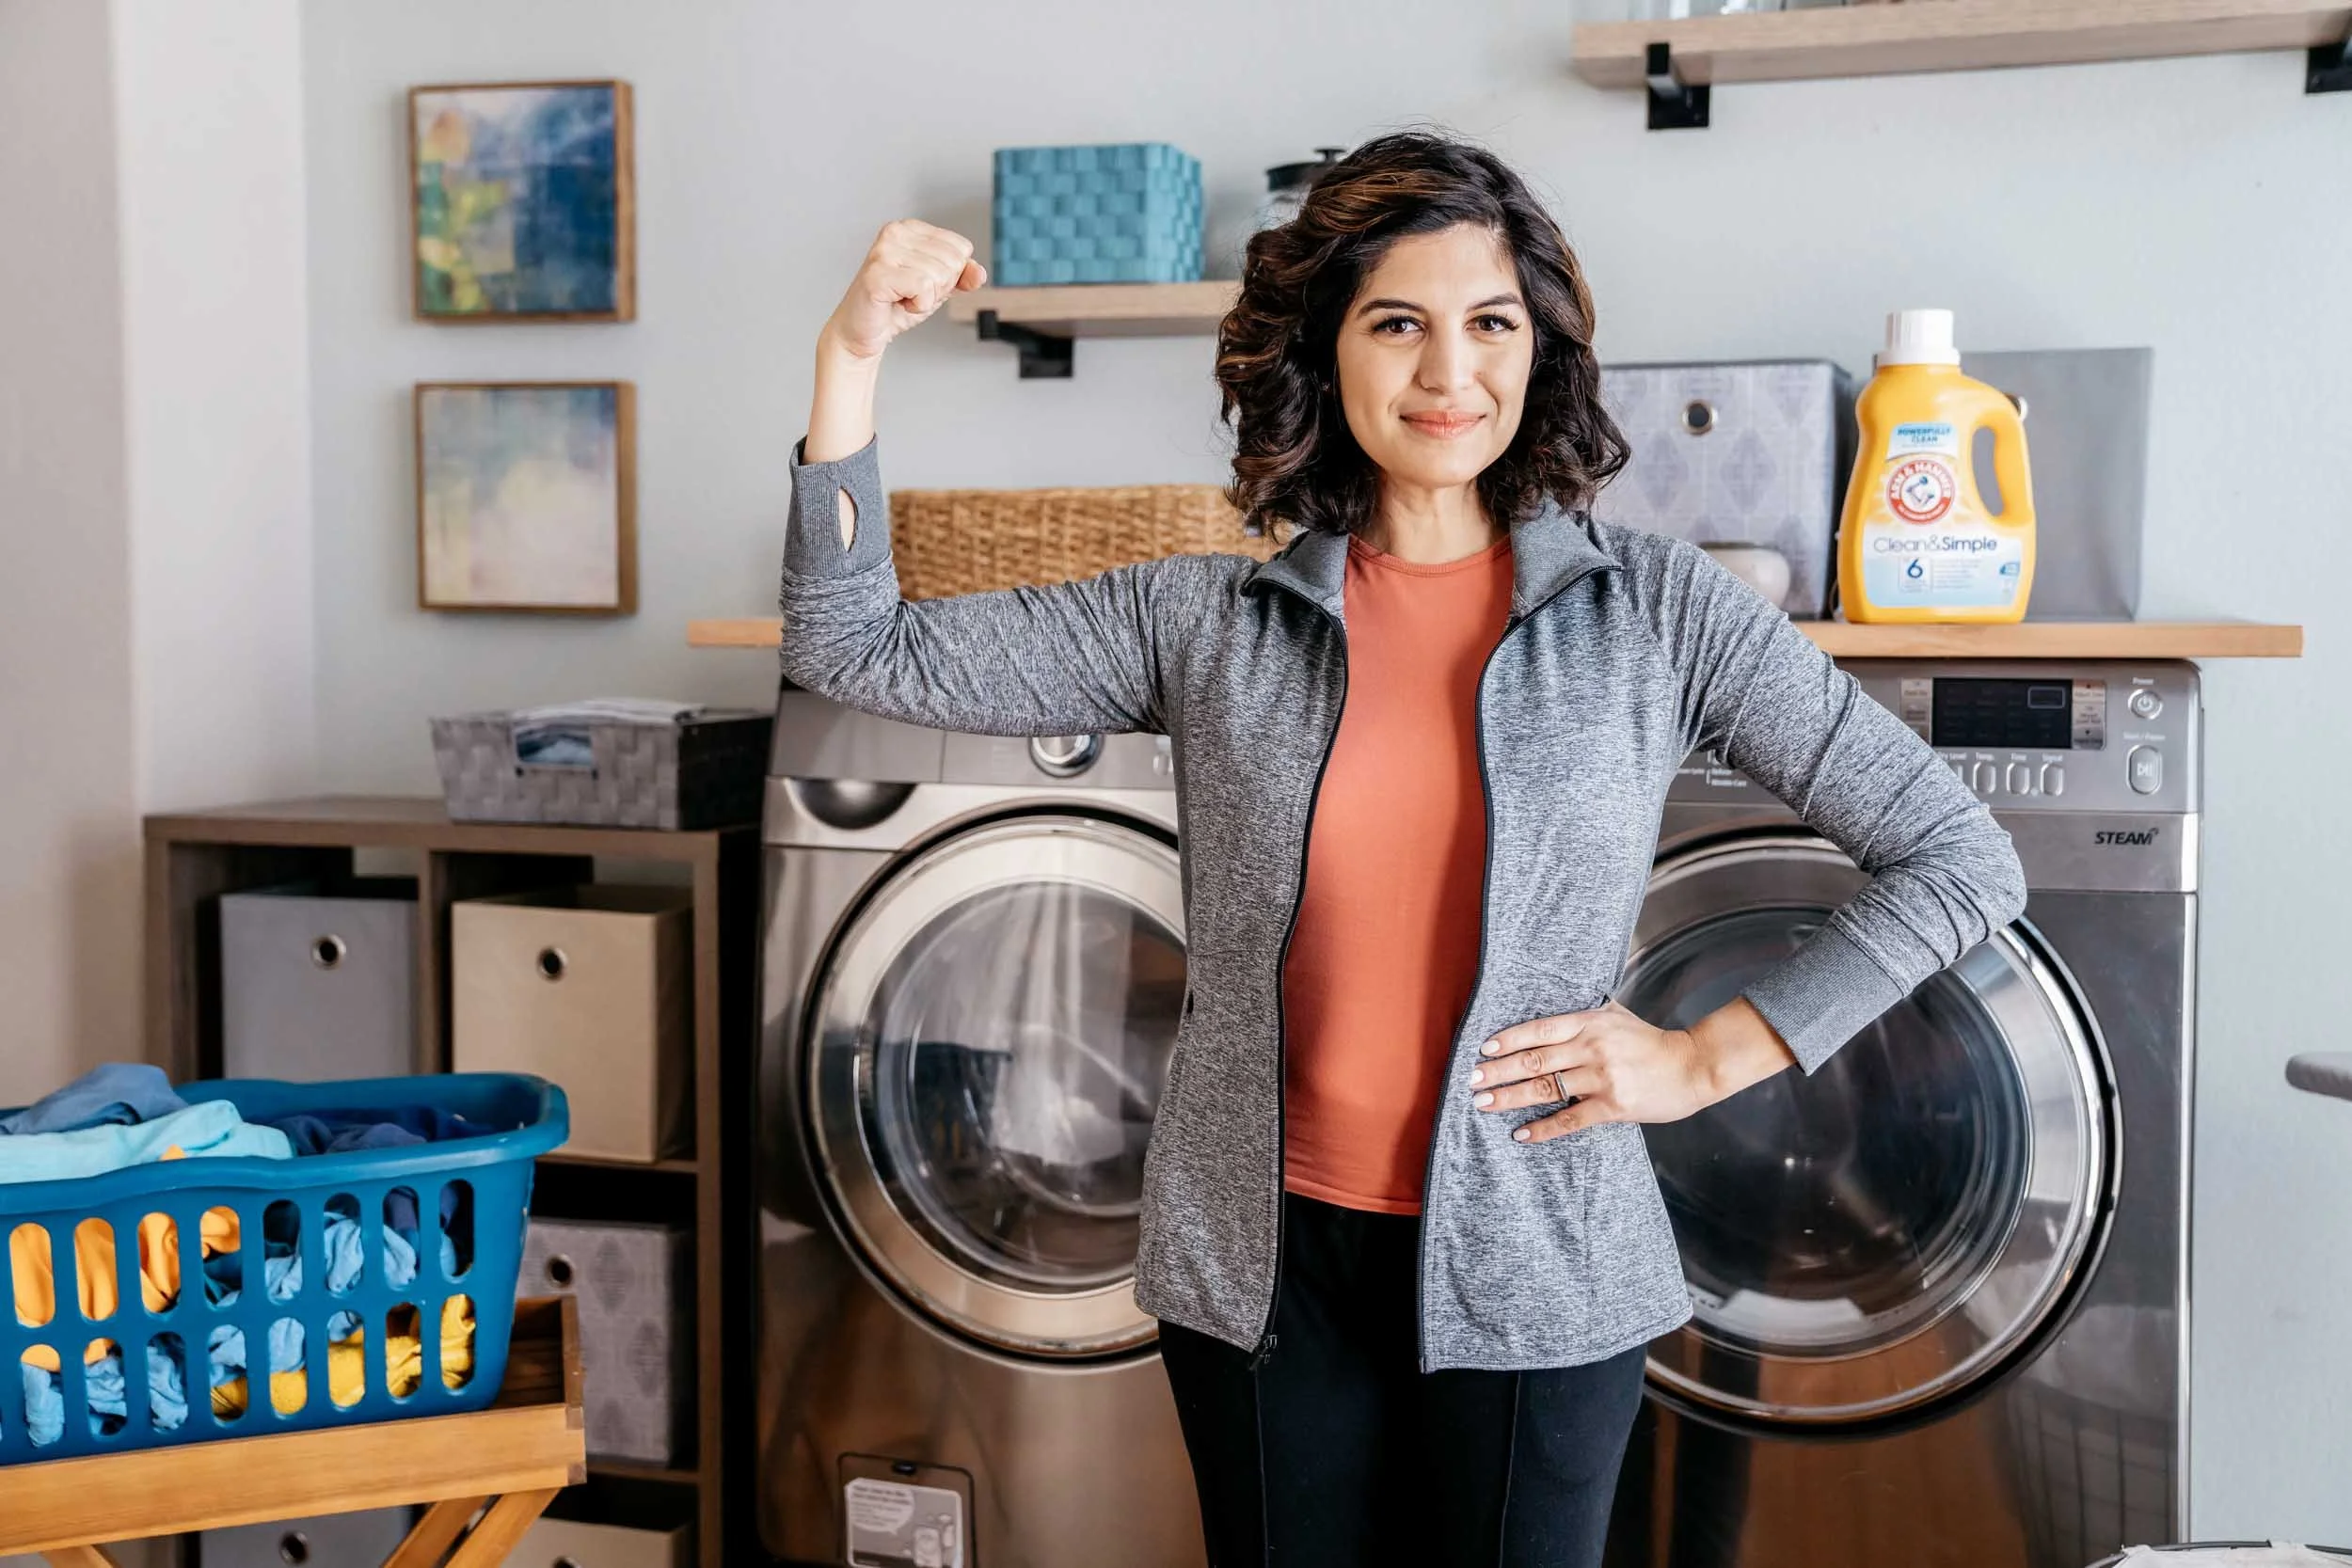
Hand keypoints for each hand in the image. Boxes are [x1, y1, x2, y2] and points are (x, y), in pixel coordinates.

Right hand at [821, 219, 986, 362]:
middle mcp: (896, 232)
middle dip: (939, 288)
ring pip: (939, 276)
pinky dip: (917, 305)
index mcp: (910, 228)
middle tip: (910, 294)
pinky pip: (923, 288)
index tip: (922, 283)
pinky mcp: (878, 273)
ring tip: (902, 298)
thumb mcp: (938, 288)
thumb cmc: (896, 305)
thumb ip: (962, 277)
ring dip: (925, 299)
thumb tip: (979, 273)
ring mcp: (884, 251)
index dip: (950, 276)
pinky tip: (898, 303)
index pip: (961, 248)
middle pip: (953, 262)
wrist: (863, 332)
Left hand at [1467, 997, 1795, 1144]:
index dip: (1508, 1039)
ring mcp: (1602, 1077)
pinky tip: (1521, 1134)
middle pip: (1535, 1060)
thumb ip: (1586, 1013)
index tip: (1483, 1049)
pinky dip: (1543, 1128)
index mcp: (1590, 1023)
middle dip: (1498, 1071)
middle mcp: (1592, 1048)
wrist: (1693, 1066)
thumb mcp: (1618, 1016)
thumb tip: (1554, 1009)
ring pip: (1546, 1088)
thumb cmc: (1651, 1042)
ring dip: (1510, 1098)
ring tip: (1484, 1103)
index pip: (1540, 1029)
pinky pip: (1570, 1119)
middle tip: (1470, 1080)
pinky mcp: (1613, 1106)